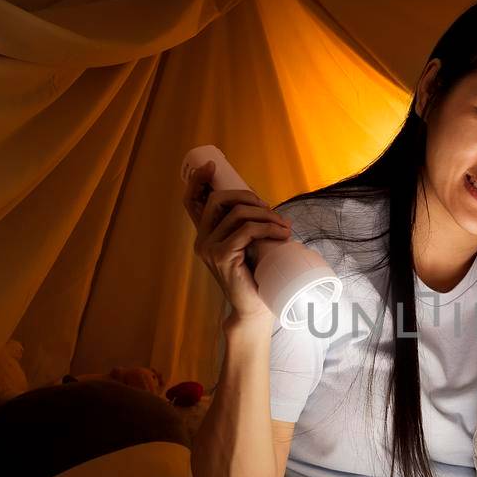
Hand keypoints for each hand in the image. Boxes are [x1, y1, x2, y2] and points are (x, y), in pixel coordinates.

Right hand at [181, 161, 291, 321]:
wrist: (254, 309)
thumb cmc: (256, 278)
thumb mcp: (250, 247)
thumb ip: (248, 229)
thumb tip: (267, 207)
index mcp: (206, 236)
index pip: (192, 202)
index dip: (198, 181)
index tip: (211, 166)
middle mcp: (202, 240)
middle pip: (219, 199)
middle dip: (248, 196)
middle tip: (271, 210)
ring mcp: (209, 248)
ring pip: (237, 214)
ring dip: (266, 215)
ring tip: (284, 226)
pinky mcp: (221, 256)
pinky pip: (246, 231)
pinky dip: (268, 228)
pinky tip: (282, 234)